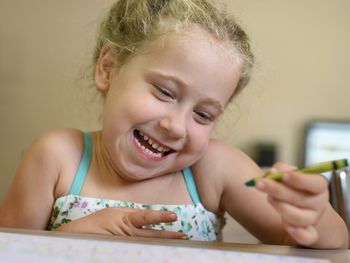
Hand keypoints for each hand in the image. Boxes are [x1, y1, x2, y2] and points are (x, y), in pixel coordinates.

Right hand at [55, 207, 185, 238]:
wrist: (78, 236)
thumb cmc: (97, 223)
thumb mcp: (115, 213)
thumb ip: (131, 216)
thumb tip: (147, 219)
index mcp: (125, 219)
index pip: (146, 217)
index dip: (160, 217)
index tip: (174, 217)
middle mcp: (127, 232)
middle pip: (151, 234)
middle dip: (168, 236)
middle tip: (183, 236)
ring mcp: (125, 243)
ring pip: (148, 243)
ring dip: (162, 243)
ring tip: (176, 244)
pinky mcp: (121, 250)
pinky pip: (137, 251)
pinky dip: (149, 251)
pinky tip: (158, 252)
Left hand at [255, 162, 328, 245]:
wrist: (300, 206)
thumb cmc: (293, 186)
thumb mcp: (288, 174)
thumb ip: (280, 170)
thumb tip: (272, 172)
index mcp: (318, 185)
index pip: (315, 183)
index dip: (299, 179)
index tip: (283, 175)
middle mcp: (318, 203)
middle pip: (301, 199)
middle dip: (277, 190)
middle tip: (260, 183)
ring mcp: (313, 219)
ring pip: (299, 217)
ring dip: (280, 207)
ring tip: (268, 198)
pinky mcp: (308, 232)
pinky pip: (307, 237)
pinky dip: (300, 234)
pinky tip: (289, 228)